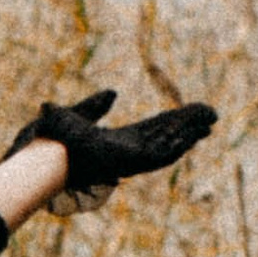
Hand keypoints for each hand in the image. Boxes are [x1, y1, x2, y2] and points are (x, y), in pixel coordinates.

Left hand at [6, 85, 218, 212]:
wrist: (44, 155)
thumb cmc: (55, 142)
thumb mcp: (78, 114)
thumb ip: (95, 105)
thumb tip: (112, 93)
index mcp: (120, 140)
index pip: (155, 129)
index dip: (175, 122)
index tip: (193, 113)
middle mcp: (129, 151)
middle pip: (168, 136)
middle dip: (191, 126)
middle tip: (213, 114)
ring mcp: (132, 158)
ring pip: (169, 145)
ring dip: (190, 132)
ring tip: (211, 119)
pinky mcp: (131, 163)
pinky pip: (161, 155)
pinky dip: (179, 144)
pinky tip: (195, 133)